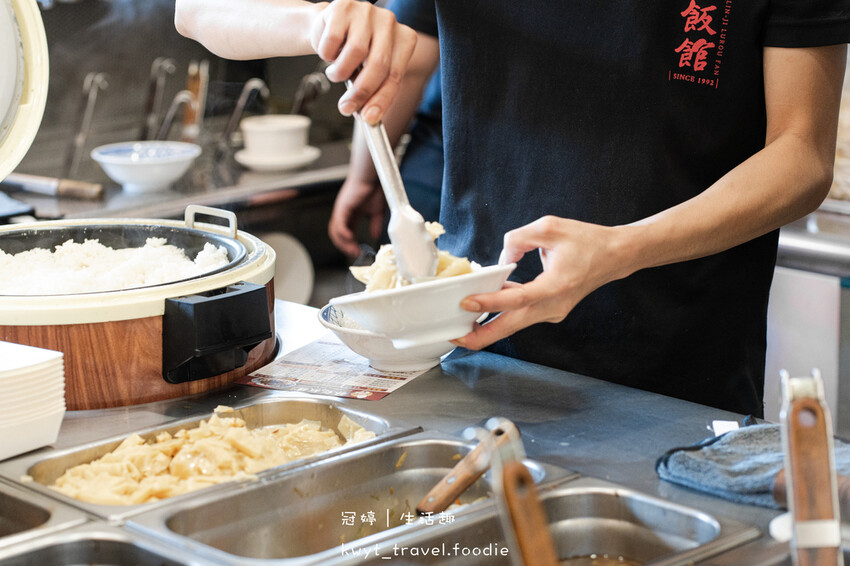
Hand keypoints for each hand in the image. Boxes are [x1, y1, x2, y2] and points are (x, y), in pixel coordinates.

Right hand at [311, 0, 416, 122]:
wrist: (330, 27)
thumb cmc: (353, 52)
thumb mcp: (368, 72)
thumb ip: (373, 92)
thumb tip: (370, 117)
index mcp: (404, 39)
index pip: (396, 75)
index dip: (382, 100)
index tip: (369, 119)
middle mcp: (389, 22)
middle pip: (378, 65)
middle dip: (361, 92)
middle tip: (346, 108)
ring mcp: (367, 11)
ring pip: (354, 53)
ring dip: (340, 72)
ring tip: (336, 73)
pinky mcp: (343, 7)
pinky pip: (333, 41)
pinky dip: (327, 55)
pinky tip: (329, 52)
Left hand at [328, 177, 386, 256]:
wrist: (372, 176)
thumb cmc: (374, 188)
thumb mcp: (377, 212)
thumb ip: (375, 224)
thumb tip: (374, 236)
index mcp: (350, 215)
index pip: (346, 233)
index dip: (350, 244)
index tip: (359, 251)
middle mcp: (343, 213)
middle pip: (337, 235)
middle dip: (345, 246)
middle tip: (355, 253)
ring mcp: (341, 211)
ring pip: (336, 232)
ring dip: (343, 243)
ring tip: (353, 249)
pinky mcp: (342, 207)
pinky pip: (339, 224)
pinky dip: (343, 234)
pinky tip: (350, 239)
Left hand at [451, 216, 630, 350]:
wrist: (615, 256)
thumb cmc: (587, 241)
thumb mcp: (549, 227)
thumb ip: (518, 238)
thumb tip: (501, 259)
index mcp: (556, 285)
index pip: (517, 299)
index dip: (490, 302)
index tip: (467, 303)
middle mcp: (554, 305)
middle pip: (512, 326)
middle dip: (482, 336)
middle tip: (457, 337)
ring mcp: (553, 311)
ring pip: (515, 323)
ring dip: (489, 327)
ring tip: (462, 327)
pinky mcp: (551, 310)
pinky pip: (522, 314)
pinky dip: (503, 313)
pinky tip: (485, 308)